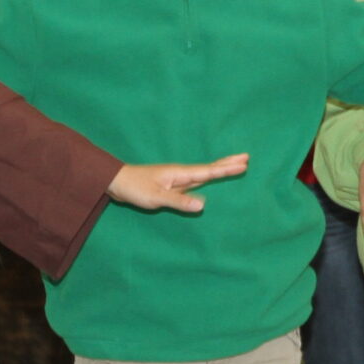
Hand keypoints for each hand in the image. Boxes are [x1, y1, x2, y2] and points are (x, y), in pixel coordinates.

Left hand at [108, 155, 248, 213]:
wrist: (116, 182)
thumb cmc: (135, 188)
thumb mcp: (156, 197)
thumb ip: (179, 201)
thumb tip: (203, 205)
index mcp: (180, 174)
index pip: (208, 172)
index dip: (226, 170)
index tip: (244, 164)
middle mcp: (181, 174)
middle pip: (209, 169)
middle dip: (228, 164)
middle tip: (247, 157)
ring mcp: (177, 179)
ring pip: (204, 174)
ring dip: (220, 169)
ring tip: (235, 165)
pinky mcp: (172, 185)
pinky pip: (195, 180)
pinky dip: (207, 177)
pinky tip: (209, 178)